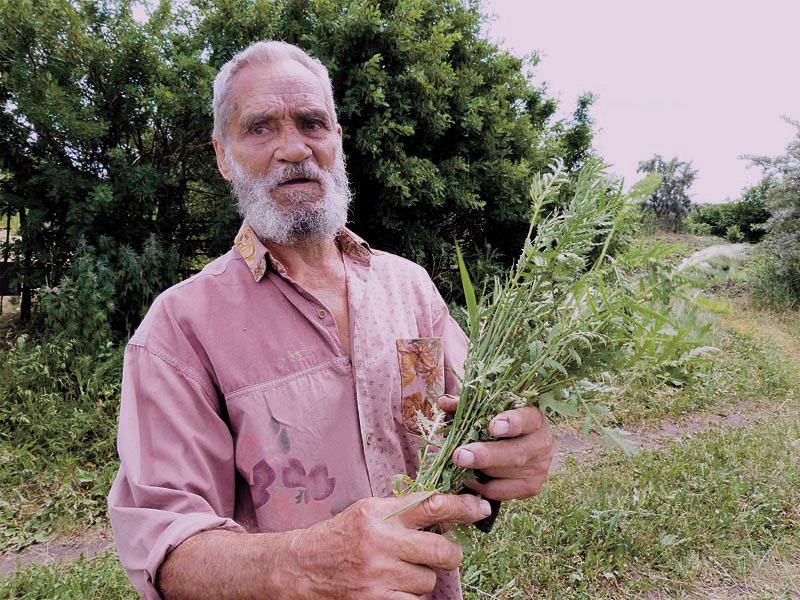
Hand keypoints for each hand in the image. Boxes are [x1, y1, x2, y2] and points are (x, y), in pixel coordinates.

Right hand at [290, 492, 490, 598]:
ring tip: (400, 572)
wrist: (303, 567)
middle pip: (441, 549)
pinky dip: (409, 596)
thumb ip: (404, 510)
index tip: (480, 508)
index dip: (464, 507)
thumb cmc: (341, 536)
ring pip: (429, 580)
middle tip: (446, 553)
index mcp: (381, 513)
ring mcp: (379, 574)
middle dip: (450, 553)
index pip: (433, 505)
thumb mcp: (369, 511)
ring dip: (422, 578)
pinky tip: (393, 588)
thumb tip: (449, 513)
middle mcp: (381, 541)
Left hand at [438, 395, 553, 500]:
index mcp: (533, 417)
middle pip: (515, 452)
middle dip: (486, 455)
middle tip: (461, 456)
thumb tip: (445, 403)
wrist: (523, 446)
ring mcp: (539, 467)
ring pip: (505, 472)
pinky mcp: (531, 487)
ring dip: (478, 469)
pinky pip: (501, 491)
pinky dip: (480, 486)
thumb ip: (468, 406)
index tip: (493, 427)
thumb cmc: (500, 424)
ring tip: (459, 463)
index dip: (511, 422)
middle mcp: (541, 443)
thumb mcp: (488, 411)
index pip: (526, 419)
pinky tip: (470, 477)